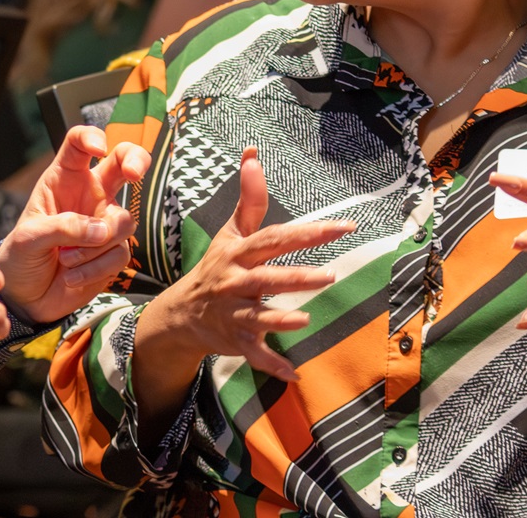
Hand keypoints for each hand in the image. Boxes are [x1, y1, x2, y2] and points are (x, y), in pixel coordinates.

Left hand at [0, 125, 149, 324]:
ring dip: (94, 245)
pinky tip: (71, 277)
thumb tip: (102, 231)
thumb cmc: (20, 258)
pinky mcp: (113, 252)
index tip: (98, 148)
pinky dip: (95, 268)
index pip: (79, 144)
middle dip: (136, 160)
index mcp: (63, 179)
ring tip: (65, 258)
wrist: (24, 298)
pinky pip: (119, 254)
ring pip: (124, 221)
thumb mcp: (29, 238)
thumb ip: (64, 227)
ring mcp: (104, 222)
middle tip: (135, 173)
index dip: (91, 138)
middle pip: (123, 162)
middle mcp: (89, 195)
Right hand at [138, 147, 352, 382]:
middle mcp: (234, 282)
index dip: (308, 233)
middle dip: (295, 277)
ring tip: (306, 317)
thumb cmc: (216, 267)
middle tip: (330, 275)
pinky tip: (294, 373)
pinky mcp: (235, 339)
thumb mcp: (230, 233)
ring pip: (258, 316)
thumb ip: (250, 198)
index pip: (275, 238)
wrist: (182, 314)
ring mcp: (233, 312)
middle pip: (266, 278)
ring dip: (280, 319)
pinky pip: (254, 354)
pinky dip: (272, 365)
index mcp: (238, 253)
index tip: (344, 228)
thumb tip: (254, 153)